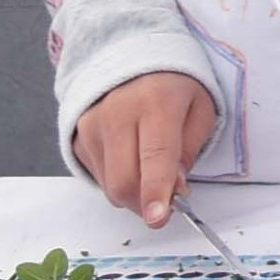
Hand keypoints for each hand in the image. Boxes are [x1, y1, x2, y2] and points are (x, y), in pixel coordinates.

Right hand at [70, 71, 218, 228]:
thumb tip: (175, 190)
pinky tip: (130, 159)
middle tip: (165, 207)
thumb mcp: (200, 110)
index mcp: (157, 102)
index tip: (158, 218)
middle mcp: (118, 113)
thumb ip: (190, 151)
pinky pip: (98, 176)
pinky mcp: (78, 137)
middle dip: (145, 204)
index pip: (155, 155)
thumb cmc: (175, 89)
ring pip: (109, 184)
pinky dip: (118, 180)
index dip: (156, 191)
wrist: (134, 61)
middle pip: (124, 180)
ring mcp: (92, 126)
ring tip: (151, 174)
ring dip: (133, 194)